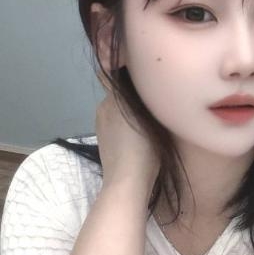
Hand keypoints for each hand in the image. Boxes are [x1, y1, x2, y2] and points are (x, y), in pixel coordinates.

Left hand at [95, 71, 159, 193]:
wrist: (127, 180)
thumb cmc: (143, 147)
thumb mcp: (150, 118)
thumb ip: (144, 97)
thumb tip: (143, 82)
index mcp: (113, 98)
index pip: (118, 76)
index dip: (131, 74)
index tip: (145, 78)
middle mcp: (102, 106)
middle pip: (118, 93)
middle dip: (132, 96)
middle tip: (151, 104)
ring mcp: (99, 123)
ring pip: (116, 109)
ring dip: (128, 112)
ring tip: (145, 123)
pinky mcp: (101, 138)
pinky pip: (113, 123)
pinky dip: (123, 126)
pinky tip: (135, 138)